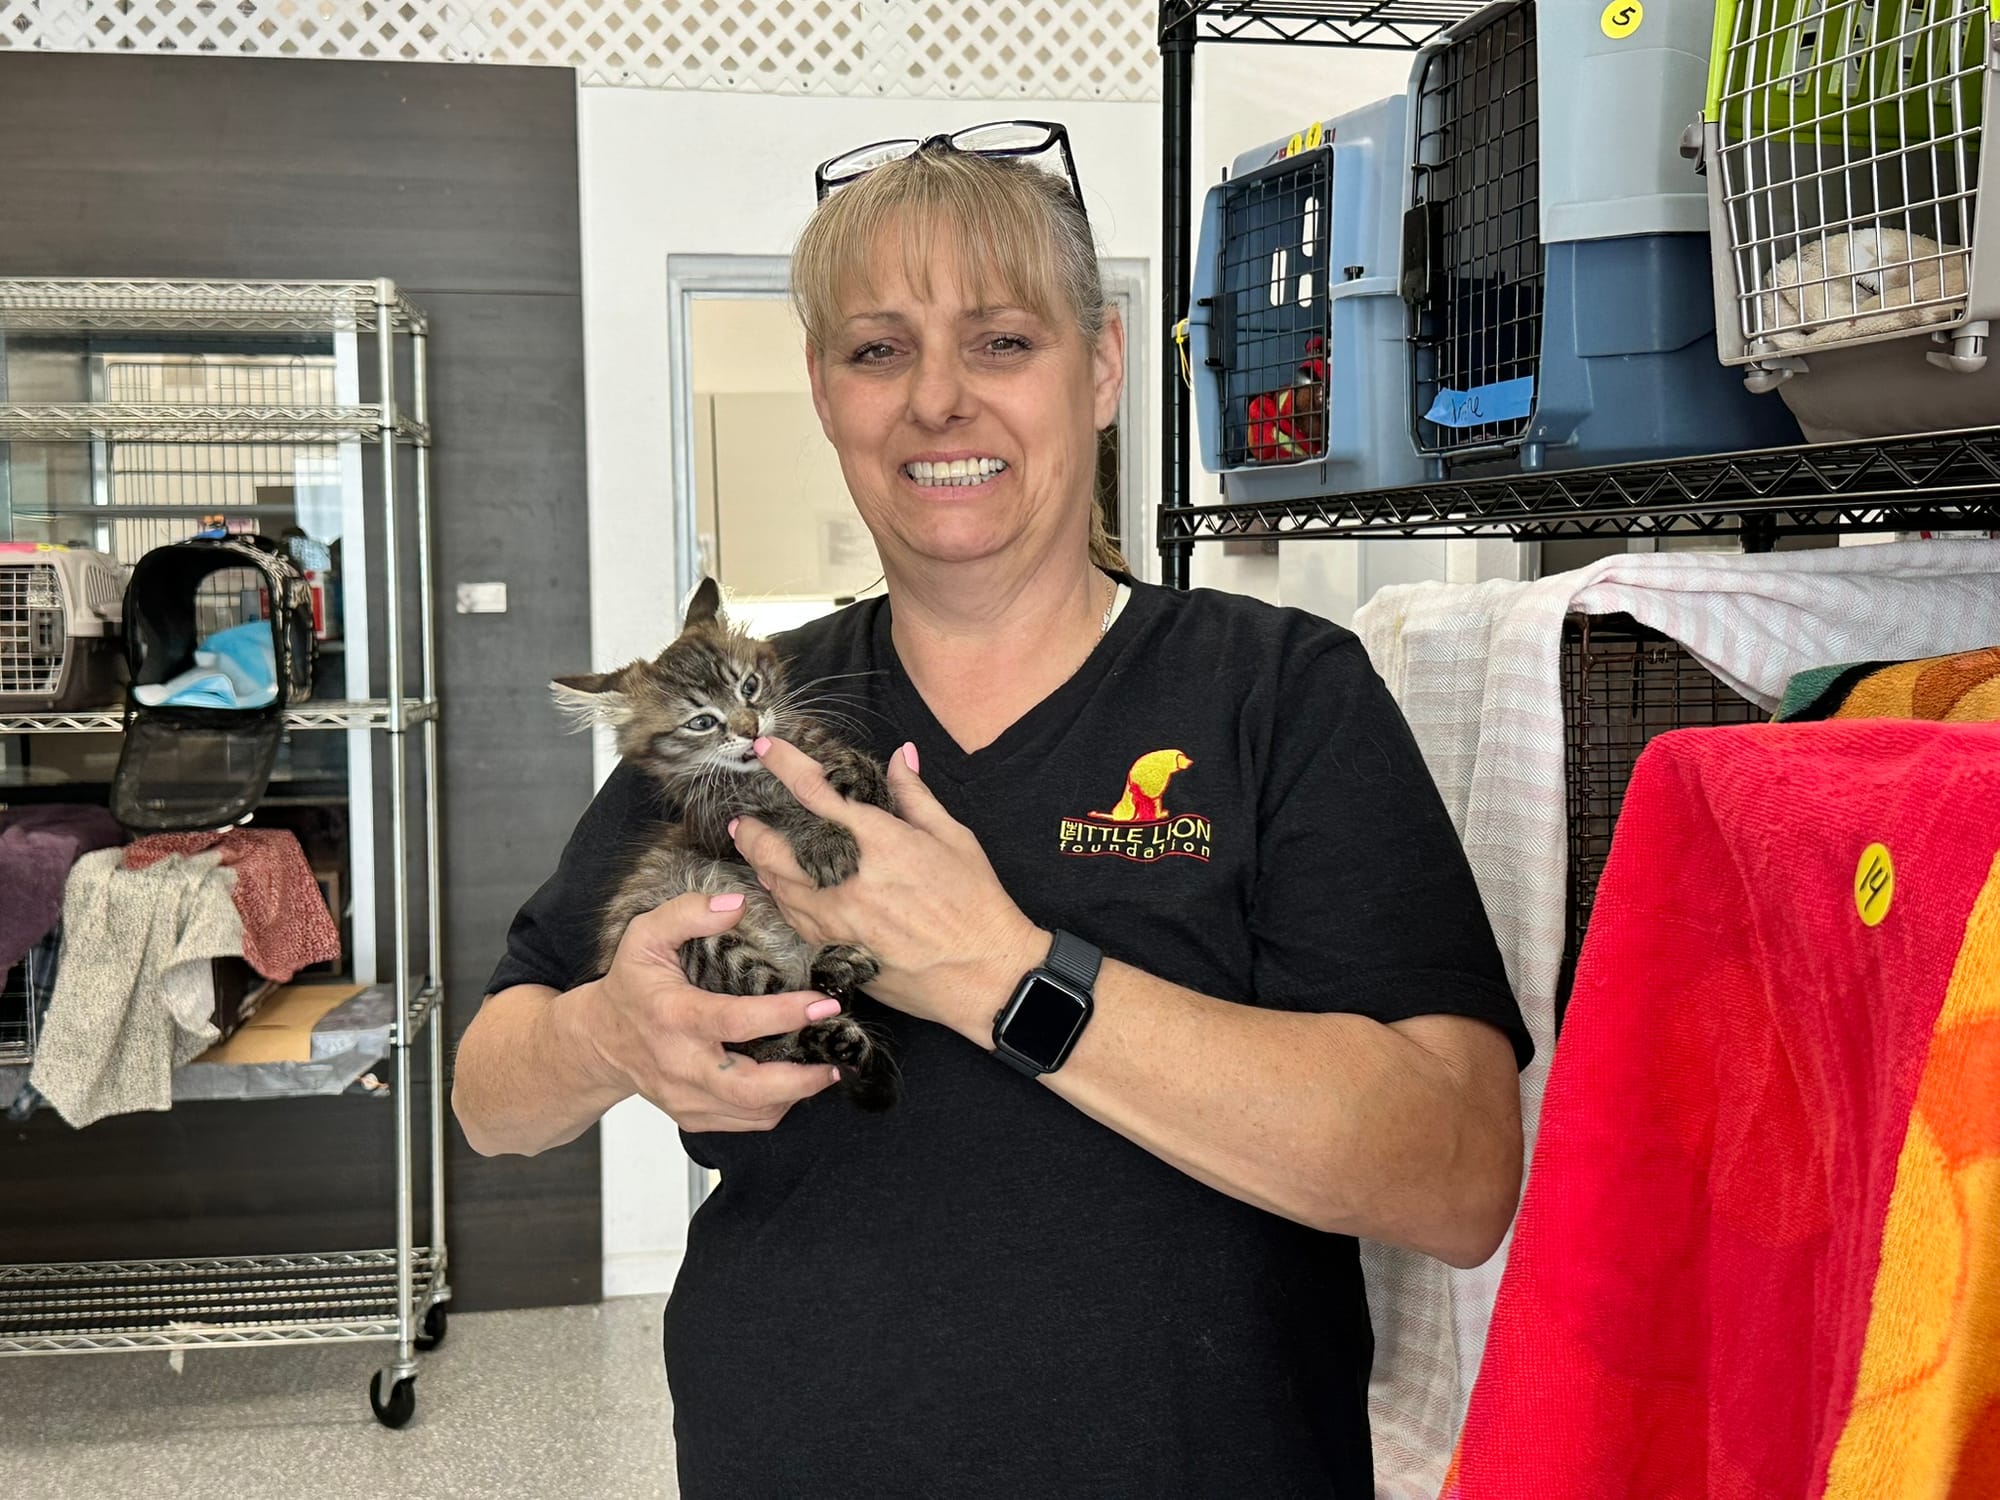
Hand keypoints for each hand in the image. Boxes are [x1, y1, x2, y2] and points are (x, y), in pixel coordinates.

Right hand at [569, 890, 842, 1131]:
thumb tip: (735, 903)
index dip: (784, 1014)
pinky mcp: (694, 1117)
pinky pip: (746, 1122)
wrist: (598, 1042)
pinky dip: (776, 1106)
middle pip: (749, 1088)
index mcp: (672, 1016)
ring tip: (822, 1068)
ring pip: (754, 1112)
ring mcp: (687, 1098)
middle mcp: (680, 1064)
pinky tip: (791, 1082)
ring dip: (796, 1094)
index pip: (734, 1021)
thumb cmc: (630, 986)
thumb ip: (688, 913)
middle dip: (802, 1078)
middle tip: (835, 1057)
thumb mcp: (645, 936)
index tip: (823, 1004)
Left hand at [731, 737, 1044, 1037]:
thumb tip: (899, 755)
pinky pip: (796, 920)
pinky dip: (782, 900)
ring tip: (754, 851)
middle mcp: (850, 879)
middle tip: (742, 820)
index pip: (817, 792)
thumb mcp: (955, 838)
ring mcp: (839, 920)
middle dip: (754, 831)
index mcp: (881, 841)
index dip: (785, 764)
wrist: (985, 974)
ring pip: (780, 888)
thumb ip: (916, 796)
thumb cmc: (977, 903)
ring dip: (761, 865)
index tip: (764, 747)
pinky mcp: (839, 950)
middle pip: (779, 848)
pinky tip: (780, 891)